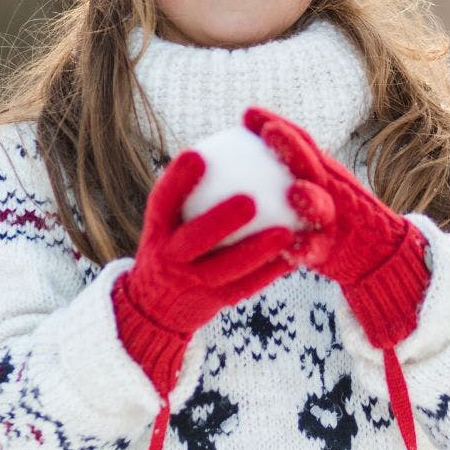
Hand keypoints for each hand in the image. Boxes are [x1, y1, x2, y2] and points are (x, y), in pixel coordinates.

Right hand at [113, 150, 297, 394]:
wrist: (156, 306)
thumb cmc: (172, 245)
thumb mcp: (167, 220)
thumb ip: (189, 190)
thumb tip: (228, 142)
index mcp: (158, 230)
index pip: (163, 201)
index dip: (178, 180)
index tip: (197, 153)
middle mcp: (170, 257)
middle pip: (194, 240)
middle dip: (219, 221)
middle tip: (249, 200)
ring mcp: (191, 284)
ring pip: (226, 268)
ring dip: (256, 250)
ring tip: (286, 231)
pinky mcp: (214, 303)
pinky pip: (247, 286)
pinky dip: (270, 271)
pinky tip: (294, 254)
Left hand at [243, 106, 430, 348]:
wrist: (375, 254)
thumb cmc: (327, 222)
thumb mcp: (307, 194)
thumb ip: (282, 175)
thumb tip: (228, 162)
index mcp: (320, 174)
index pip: (300, 143)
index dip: (277, 125)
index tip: (249, 113)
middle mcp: (329, 191)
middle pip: (311, 164)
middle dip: (291, 146)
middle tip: (269, 131)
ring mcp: (334, 220)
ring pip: (321, 206)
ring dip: (310, 198)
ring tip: (295, 191)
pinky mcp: (334, 251)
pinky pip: (318, 250)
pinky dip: (307, 250)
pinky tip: (292, 252)